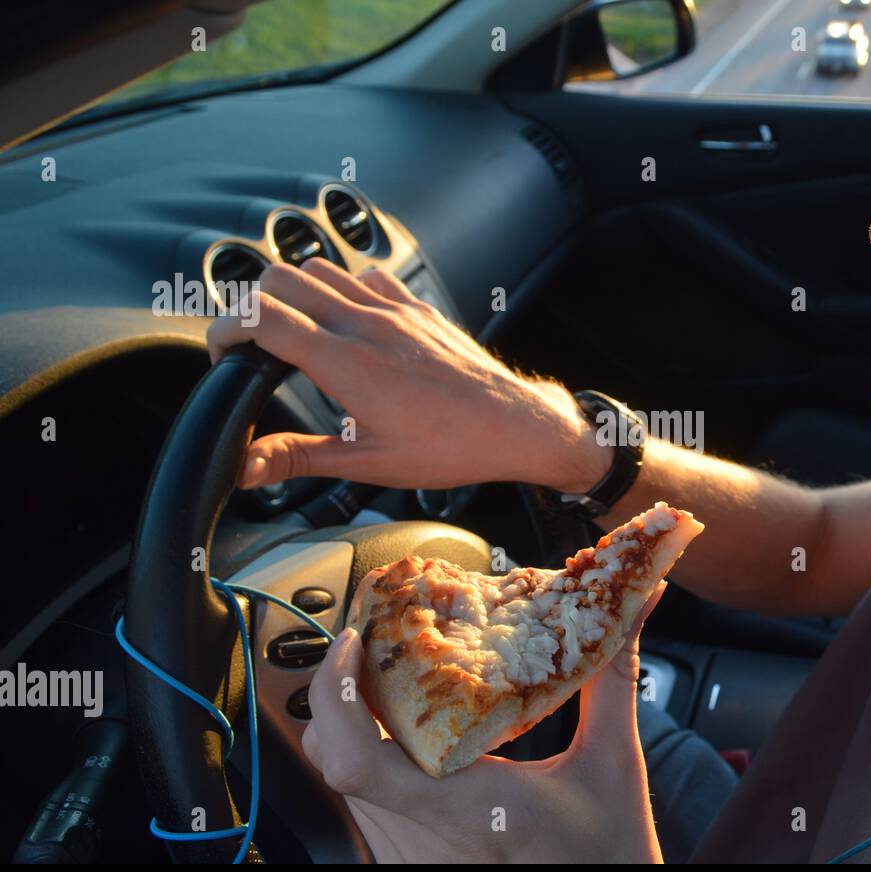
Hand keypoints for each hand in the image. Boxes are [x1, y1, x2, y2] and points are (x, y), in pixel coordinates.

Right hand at [205, 258, 607, 492]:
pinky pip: (366, 275)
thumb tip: (247, 468)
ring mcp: (393, 309)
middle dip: (249, 305)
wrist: (514, 426)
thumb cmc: (450, 448)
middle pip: (279, 279)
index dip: (223, 330)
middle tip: (251, 344)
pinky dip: (343, 287)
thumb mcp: (369, 464)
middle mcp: (365, 324)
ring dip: (294, 291)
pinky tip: (348, 321)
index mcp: (344, 362)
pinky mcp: (417, 307)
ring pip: (321, 269)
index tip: (221, 355)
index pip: (259, 318)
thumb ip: (300, 458)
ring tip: (294, 331)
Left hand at [300, 584, 666, 863]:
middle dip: (343, 690)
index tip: (357, 640)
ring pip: (343, 780)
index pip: (359, 760)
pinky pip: (364, 805)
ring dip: (354, 724)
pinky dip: (372, 759)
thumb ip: (613, 677)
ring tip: (385, 674)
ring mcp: (409, 859)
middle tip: (375, 637)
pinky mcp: (406, 866)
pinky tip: (405, 734)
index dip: (336, 694)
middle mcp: (424, 842)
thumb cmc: (610, 851)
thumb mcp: (614, 760)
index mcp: (472, 810)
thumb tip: (638, 601)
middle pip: (336, 758)